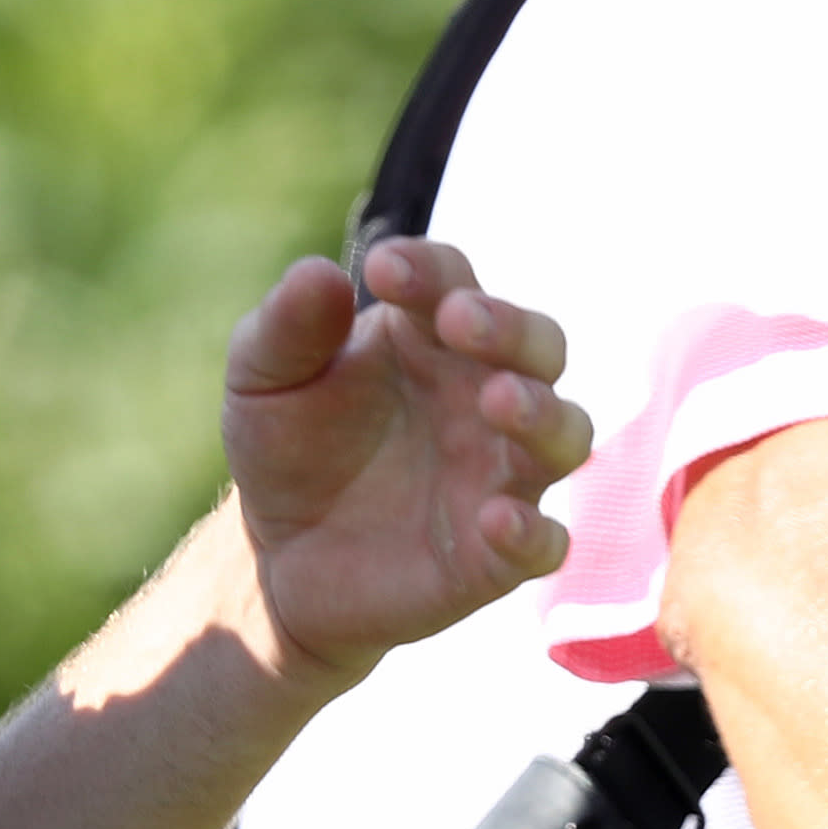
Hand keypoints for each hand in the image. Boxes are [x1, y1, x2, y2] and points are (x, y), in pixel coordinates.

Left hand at [221, 236, 594, 686]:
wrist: (278, 557)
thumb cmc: (287, 447)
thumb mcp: (264, 379)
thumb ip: (287, 327)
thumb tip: (321, 273)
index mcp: (430, 337)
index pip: (452, 281)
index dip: (428, 271)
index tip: (382, 270)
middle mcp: (483, 394)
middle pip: (537, 345)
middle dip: (509, 328)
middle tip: (460, 320)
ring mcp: (499, 475)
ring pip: (564, 434)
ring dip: (541, 413)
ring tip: (499, 402)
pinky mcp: (495, 556)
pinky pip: (544, 542)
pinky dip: (532, 532)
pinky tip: (498, 519)